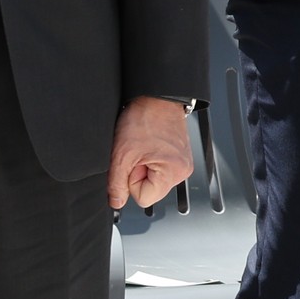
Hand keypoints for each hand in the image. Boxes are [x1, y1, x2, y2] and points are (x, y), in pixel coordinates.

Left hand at [107, 96, 194, 210]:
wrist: (156, 97)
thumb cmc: (145, 118)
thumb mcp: (122, 154)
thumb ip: (116, 184)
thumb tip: (116, 201)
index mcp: (174, 172)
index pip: (144, 199)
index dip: (132, 181)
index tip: (134, 162)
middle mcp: (183, 170)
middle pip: (151, 190)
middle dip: (139, 174)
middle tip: (139, 153)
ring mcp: (183, 162)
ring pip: (154, 180)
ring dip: (145, 167)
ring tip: (144, 148)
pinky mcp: (180, 156)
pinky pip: (160, 169)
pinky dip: (151, 160)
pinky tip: (150, 145)